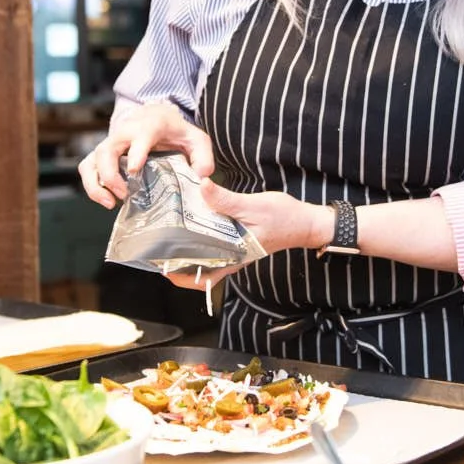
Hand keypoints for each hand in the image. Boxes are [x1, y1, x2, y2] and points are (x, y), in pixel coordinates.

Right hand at [78, 102, 213, 207]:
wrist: (157, 118)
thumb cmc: (176, 132)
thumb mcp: (196, 140)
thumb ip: (203, 157)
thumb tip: (202, 178)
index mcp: (149, 126)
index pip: (140, 136)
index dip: (136, 152)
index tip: (134, 170)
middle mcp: (125, 133)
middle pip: (107, 150)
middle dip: (111, 174)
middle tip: (124, 194)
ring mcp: (111, 143)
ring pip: (92, 160)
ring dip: (97, 183)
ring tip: (111, 202)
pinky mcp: (102, 154)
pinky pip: (87, 168)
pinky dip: (91, 184)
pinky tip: (106, 200)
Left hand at [164, 179, 330, 290]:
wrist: (306, 222)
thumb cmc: (284, 217)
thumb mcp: (253, 205)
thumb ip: (225, 200)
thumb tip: (201, 187)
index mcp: (234, 255)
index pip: (201, 276)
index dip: (179, 275)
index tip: (160, 265)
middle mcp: (233, 258)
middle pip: (198, 269)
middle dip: (176, 262)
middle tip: (157, 246)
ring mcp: (236, 251)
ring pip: (204, 257)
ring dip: (187, 250)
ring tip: (169, 234)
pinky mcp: (239, 241)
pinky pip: (215, 245)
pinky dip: (201, 238)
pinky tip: (192, 222)